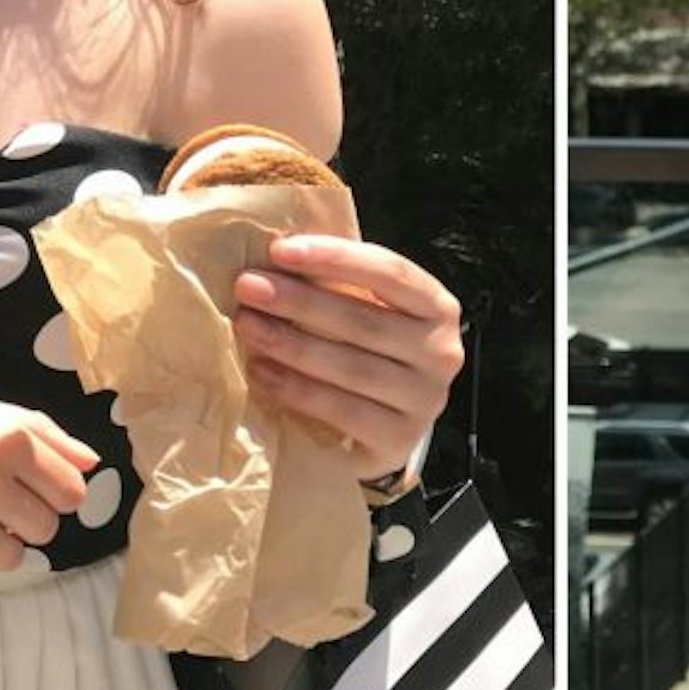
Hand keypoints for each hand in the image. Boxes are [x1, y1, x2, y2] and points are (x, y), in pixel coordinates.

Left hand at [231, 234, 466, 479]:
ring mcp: (424, 400)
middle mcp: (440, 352)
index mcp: (436, 307)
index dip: (336, 257)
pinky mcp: (399, 439)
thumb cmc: (366, 354)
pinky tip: (262, 372)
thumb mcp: (366, 310)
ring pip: (351, 366)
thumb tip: (277, 255)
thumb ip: (338, 284)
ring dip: (291, 344)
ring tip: (248, 326)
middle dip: (299, 300)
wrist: (381, 429)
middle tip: (248, 286)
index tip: (281, 250)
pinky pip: (342, 410)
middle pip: (363, 320)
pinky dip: (297, 389)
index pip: (390, 272)